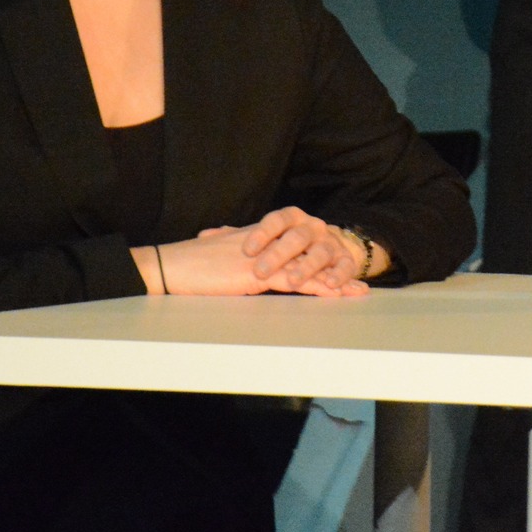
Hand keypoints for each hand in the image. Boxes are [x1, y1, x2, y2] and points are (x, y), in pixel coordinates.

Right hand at [151, 209, 367, 297]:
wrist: (172, 266)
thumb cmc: (189, 265)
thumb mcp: (215, 254)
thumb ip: (228, 248)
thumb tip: (223, 244)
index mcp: (258, 237)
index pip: (297, 245)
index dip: (319, 257)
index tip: (339, 266)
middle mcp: (267, 244)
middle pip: (310, 253)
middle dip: (337, 269)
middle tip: (359, 282)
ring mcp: (265, 257)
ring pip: (308, 266)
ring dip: (334, 280)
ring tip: (357, 292)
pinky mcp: (259, 273)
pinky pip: (294, 281)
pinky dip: (316, 287)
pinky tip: (332, 294)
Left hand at [237, 207, 370, 295]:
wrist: (329, 246)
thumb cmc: (289, 244)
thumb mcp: (265, 238)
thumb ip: (236, 237)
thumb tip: (205, 235)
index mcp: (291, 219)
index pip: (276, 220)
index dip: (262, 234)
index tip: (247, 249)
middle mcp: (312, 227)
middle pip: (297, 237)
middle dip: (279, 254)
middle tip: (261, 271)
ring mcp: (330, 243)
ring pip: (320, 252)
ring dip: (307, 267)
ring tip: (294, 280)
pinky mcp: (345, 259)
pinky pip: (344, 266)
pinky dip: (339, 275)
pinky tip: (330, 284)